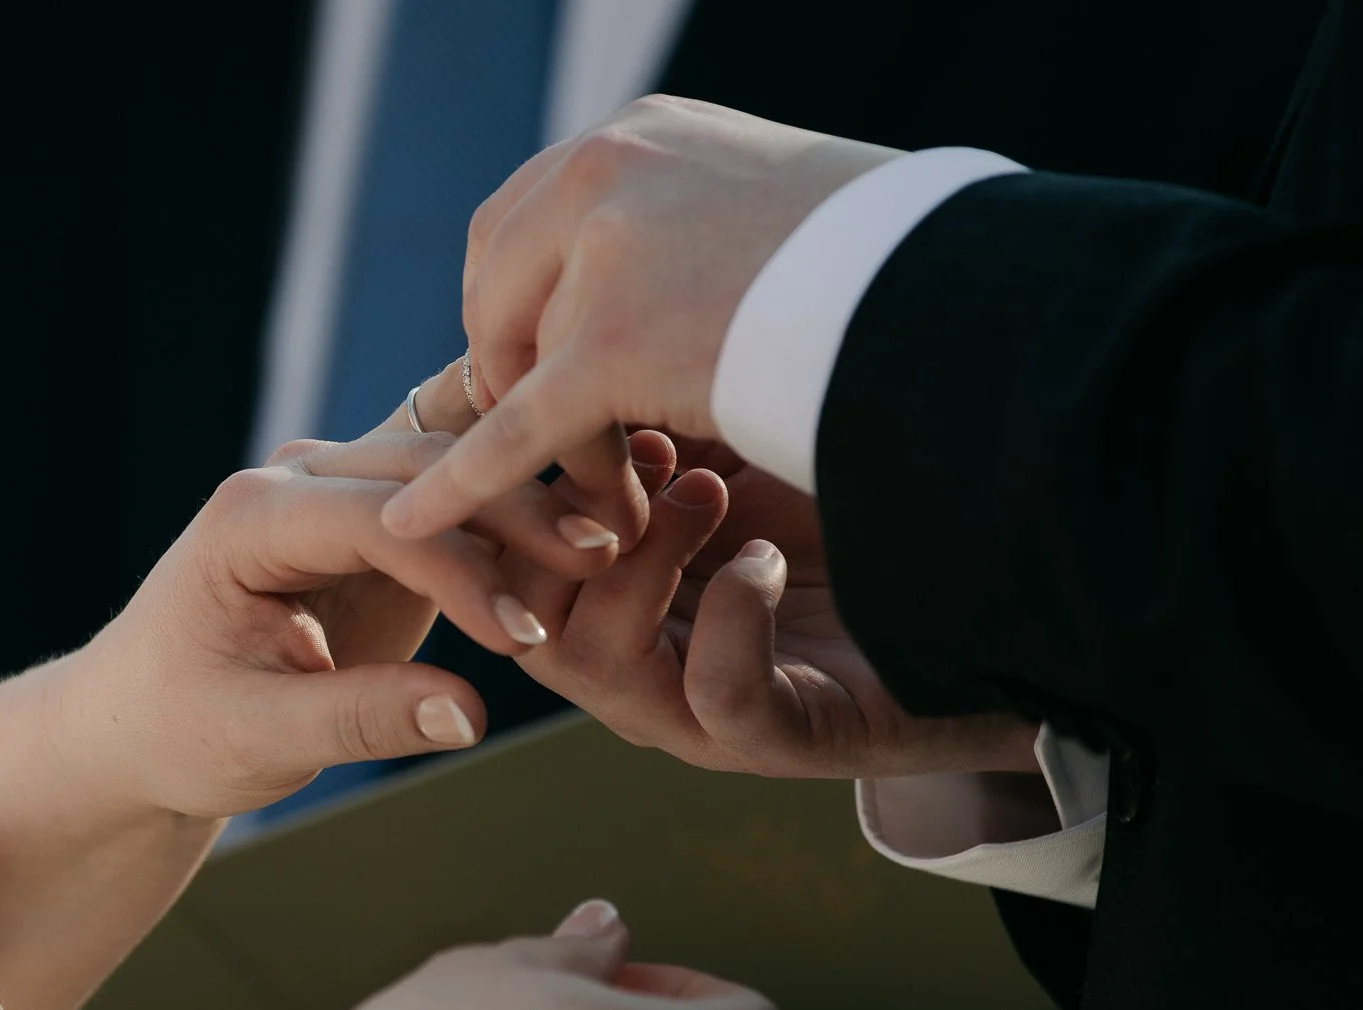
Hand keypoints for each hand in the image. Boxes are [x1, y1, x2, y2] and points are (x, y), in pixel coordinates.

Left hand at [54, 368, 623, 820]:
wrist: (140, 724)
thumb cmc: (180, 733)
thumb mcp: (259, 740)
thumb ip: (362, 720)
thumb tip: (471, 712)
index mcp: (250, 518)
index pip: (379, 520)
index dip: (463, 571)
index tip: (528, 639)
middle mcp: (294, 480)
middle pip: (427, 466)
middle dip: (518, 510)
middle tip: (609, 559)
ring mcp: (337, 487)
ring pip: (452, 462)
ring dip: (529, 497)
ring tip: (614, 546)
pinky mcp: (374, 517)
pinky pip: (458, 495)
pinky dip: (516, 509)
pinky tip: (584, 540)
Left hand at [382, 95, 900, 539]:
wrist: (953, 292)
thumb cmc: (892, 269)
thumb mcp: (769, 212)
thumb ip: (696, 228)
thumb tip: (683, 264)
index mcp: (642, 134)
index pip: (524, 219)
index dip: (517, 304)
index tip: (537, 361)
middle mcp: (607, 171)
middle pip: (495, 288)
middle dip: (509, 368)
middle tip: (552, 437)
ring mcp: (605, 254)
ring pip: (524, 370)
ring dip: (555, 443)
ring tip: (616, 499)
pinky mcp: (614, 345)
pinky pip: (514, 435)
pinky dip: (460, 485)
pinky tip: (409, 522)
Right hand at [505, 434, 1039, 777]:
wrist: (973, 601)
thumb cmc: (836, 514)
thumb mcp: (722, 446)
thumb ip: (640, 411)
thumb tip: (564, 331)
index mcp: (603, 594)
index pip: (502, 558)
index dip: (509, 486)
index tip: (569, 405)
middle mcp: (634, 661)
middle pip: (524, 613)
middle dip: (564, 525)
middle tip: (647, 451)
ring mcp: (697, 709)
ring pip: (594, 661)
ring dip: (644, 564)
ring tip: (710, 495)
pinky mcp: (780, 737)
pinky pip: (719, 697)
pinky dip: (734, 619)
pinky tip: (770, 558)